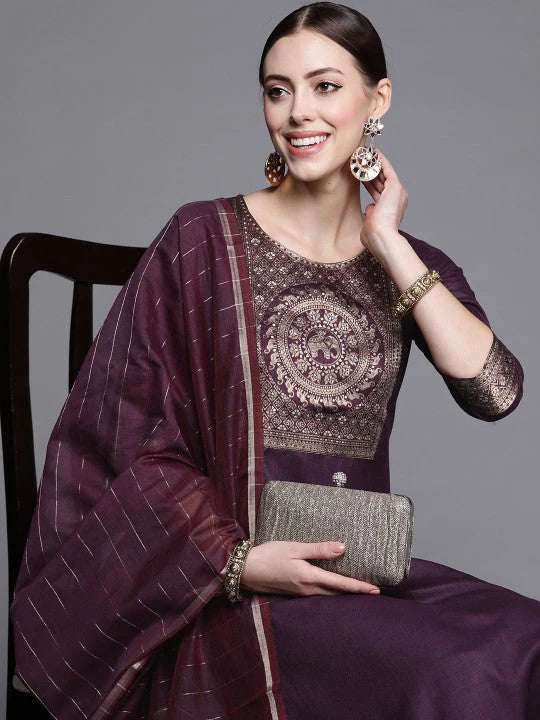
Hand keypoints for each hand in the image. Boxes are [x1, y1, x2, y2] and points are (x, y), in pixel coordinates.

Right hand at [239, 540, 380, 595]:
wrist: (244, 570)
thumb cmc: (268, 555)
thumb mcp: (294, 547)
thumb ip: (318, 549)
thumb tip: (342, 548)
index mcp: (309, 577)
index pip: (341, 584)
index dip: (359, 586)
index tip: (376, 589)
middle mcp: (307, 589)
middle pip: (337, 593)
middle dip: (355, 592)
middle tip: (373, 591)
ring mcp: (300, 593)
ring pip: (328, 594)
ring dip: (343, 592)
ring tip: (357, 588)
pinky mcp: (294, 592)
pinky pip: (318, 594)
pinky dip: (330, 591)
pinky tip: (332, 586)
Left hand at [360, 148, 407, 254]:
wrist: (382, 237)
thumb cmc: (375, 237)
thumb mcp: (371, 224)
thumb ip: (371, 215)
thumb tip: (370, 207)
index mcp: (391, 209)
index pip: (378, 192)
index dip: (369, 183)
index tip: (362, 176)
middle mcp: (397, 199)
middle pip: (381, 181)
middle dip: (371, 171)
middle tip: (362, 162)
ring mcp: (397, 192)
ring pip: (385, 174)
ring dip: (375, 164)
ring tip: (366, 154)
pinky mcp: (396, 186)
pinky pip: (387, 169)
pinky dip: (381, 161)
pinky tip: (374, 153)